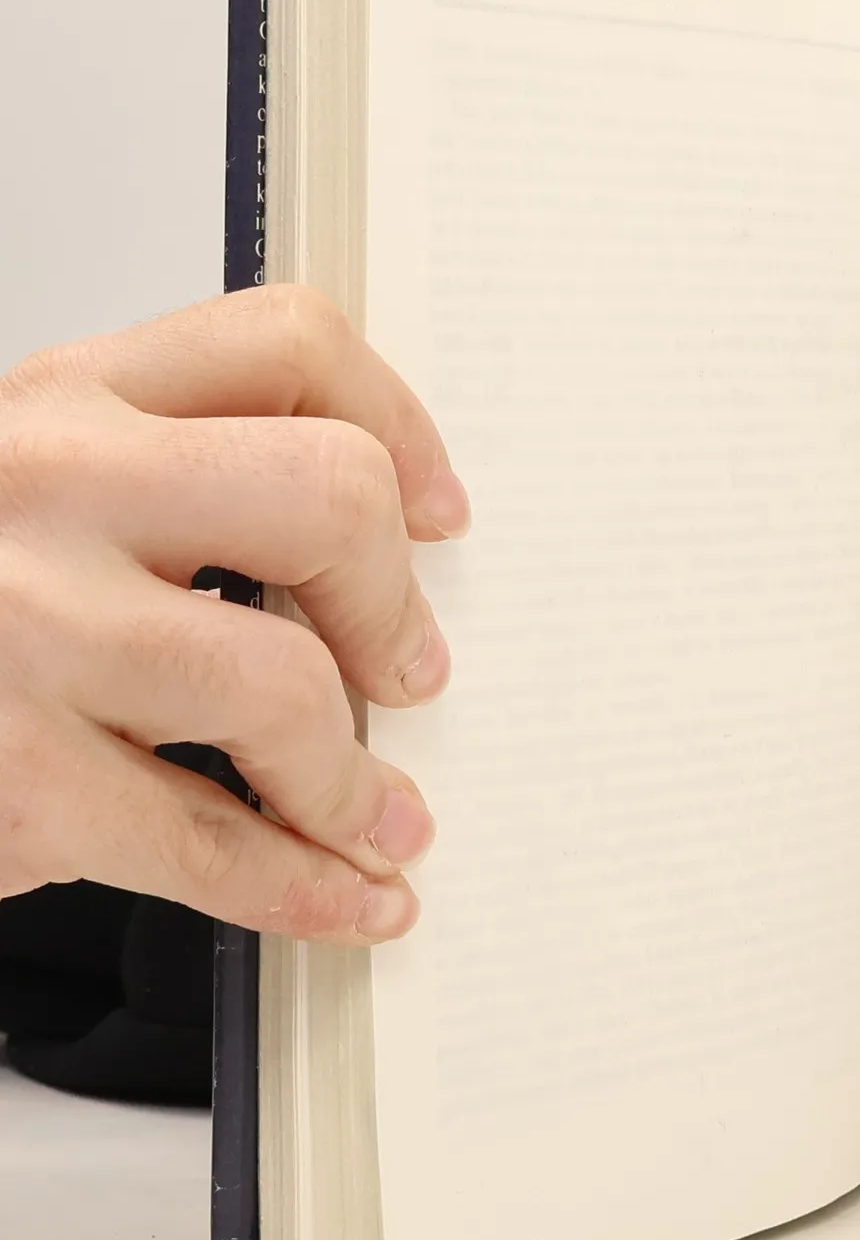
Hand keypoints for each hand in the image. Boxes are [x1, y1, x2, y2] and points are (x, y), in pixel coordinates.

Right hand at [0, 286, 465, 943]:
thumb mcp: (27, 491)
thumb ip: (167, 485)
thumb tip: (368, 565)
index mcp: (70, 400)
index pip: (287, 346)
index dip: (400, 426)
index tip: (437, 511)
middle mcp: (50, 487)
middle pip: (329, 498)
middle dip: (393, 603)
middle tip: (408, 670)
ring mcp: (28, 630)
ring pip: (287, 686)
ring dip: (352, 777)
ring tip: (374, 811)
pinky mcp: (16, 777)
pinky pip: (215, 842)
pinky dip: (309, 886)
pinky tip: (351, 894)